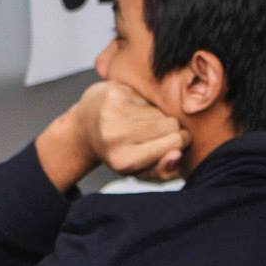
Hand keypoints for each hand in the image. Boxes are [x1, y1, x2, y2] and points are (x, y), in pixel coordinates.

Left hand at [41, 81, 187, 187]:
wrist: (84, 128)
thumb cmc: (117, 152)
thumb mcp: (138, 171)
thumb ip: (162, 171)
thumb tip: (177, 155)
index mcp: (124, 160)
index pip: (175, 144)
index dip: (180, 142)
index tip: (173, 142)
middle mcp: (117, 136)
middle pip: (171, 124)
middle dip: (169, 128)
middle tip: (151, 134)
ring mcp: (114, 112)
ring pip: (161, 110)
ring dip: (156, 116)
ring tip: (139, 123)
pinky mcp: (115, 93)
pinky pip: (148, 96)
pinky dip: (144, 103)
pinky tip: (132, 110)